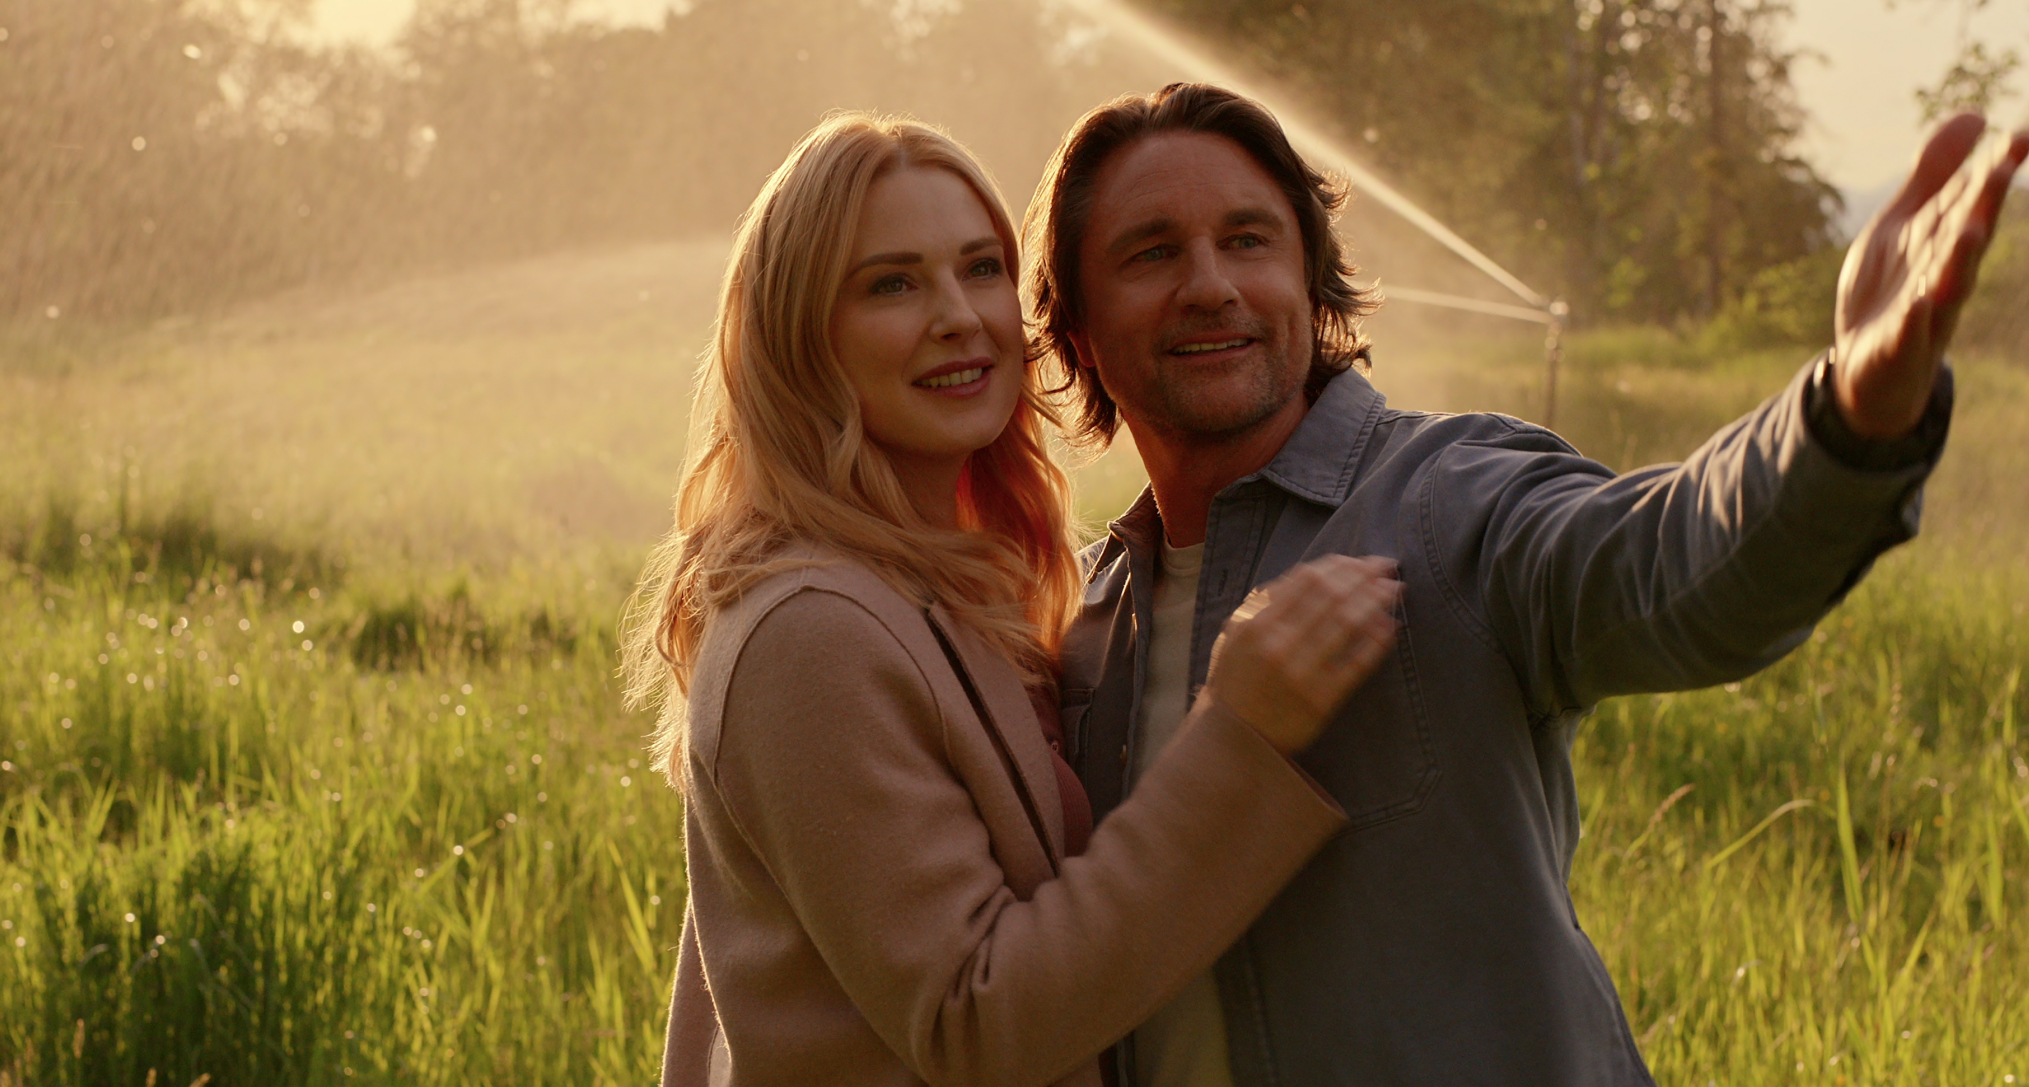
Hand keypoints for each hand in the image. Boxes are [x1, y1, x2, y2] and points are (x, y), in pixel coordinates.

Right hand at [1202, 555, 1401, 754]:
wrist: (1233, 739)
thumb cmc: (1237, 682)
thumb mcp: (1236, 637)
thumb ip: (1265, 605)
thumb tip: (1309, 575)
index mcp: (1257, 626)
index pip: (1307, 580)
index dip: (1340, 565)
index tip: (1361, 560)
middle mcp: (1279, 646)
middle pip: (1332, 597)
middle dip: (1365, 576)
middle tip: (1387, 566)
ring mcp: (1302, 674)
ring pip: (1348, 625)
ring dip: (1376, 601)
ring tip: (1394, 590)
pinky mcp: (1321, 701)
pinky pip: (1356, 665)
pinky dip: (1376, 642)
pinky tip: (1389, 627)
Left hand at [1833, 114, 2027, 439]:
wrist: (1867, 368)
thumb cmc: (1892, 287)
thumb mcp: (1904, 222)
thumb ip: (1934, 173)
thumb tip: (1975, 114)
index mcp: (1945, 239)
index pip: (1974, 199)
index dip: (1995, 168)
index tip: (2022, 134)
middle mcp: (1943, 272)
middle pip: (1968, 234)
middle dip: (1985, 203)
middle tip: (2002, 166)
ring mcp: (1922, 311)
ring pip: (1947, 281)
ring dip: (1959, 256)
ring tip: (1971, 229)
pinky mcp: (1894, 346)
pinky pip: (1907, 332)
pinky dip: (1915, 318)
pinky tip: (1919, 302)